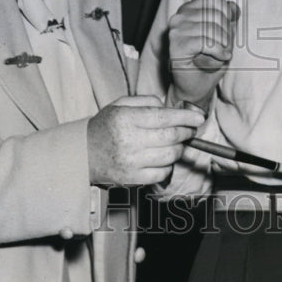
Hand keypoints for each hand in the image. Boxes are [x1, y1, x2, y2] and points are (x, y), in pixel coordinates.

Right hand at [87, 95, 202, 186]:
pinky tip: (163, 158)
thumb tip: (170, 108)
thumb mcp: (121, 104)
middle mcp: (128, 141)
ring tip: (177, 143)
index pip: (164, 117)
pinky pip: (162, 173)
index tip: (198, 118)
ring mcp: (131, 162)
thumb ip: (147, 101)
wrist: (83, 153)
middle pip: (171, 137)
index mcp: (126, 119)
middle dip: (186, 133)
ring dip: (179, 149)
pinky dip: (168, 166)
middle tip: (190, 130)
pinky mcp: (132, 179)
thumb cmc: (106, 126)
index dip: (185, 117)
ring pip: (170, 156)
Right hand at [168, 0, 239, 109]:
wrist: (195, 88)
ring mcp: (176, 31)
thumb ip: (227, 19)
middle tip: (225, 49)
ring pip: (212, 29)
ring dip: (223, 46)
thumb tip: (234, 7)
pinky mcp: (176, 45)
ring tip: (221, 55)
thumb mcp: (223, 36)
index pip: (215, 0)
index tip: (229, 31)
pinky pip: (205, 43)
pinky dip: (217, 52)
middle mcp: (179, 17)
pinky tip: (219, 58)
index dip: (228, 14)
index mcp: (189, 10)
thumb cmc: (208, 61)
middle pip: (216, 15)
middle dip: (227, 35)